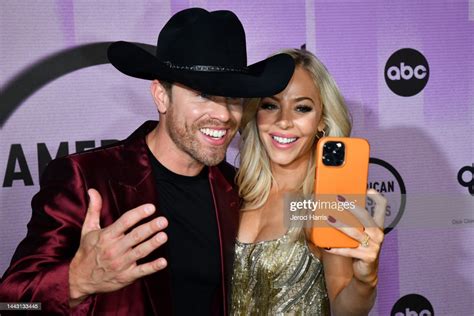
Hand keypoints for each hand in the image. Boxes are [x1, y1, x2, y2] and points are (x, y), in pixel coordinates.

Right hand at [68, 189, 167, 306]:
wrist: (79, 279)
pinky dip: (152, 267)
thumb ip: (94, 209)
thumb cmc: (87, 251)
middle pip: (135, 236)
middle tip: (163, 221)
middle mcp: (114, 249)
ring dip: (152, 244)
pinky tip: (163, 262)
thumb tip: (92, 190)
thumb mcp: (88, 229)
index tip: (151, 207)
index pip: (125, 222)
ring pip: (140, 252)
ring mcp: (120, 263)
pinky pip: (141, 271)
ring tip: (164, 236)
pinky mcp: (125, 276)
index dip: (138, 214)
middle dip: (150, 228)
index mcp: (107, 236)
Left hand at [323, 189, 386, 286]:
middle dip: (351, 207)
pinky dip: (336, 248)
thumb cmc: (361, 249)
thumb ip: (354, 223)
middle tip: (338, 199)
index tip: (368, 189)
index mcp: (377, 226)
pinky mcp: (368, 256)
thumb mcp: (360, 234)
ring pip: (355, 233)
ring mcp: (374, 246)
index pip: (382, 207)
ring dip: (340, 225)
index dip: (376, 197)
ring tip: (328, 219)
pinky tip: (326, 245)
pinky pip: (348, 250)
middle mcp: (378, 234)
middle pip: (365, 217)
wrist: (365, 272)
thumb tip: (335, 208)